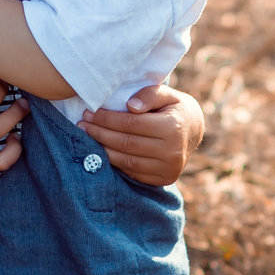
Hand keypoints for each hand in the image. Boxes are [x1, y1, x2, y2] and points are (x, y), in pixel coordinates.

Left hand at [80, 84, 204, 184]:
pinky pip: (132, 171)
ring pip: (126, 160)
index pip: (131, 124)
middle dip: (100, 133)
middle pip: (126, 143)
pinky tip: (102, 150)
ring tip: (88, 137)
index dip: (107, 119)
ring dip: (103, 149)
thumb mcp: (166, 94)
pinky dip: (115, 162)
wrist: (193, 131)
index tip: (89, 113)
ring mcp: (168, 168)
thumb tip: (130, 106)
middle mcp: (172, 151)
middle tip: (82, 125)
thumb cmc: (174, 108)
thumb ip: (149, 95)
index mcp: (172, 128)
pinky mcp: (163, 179)